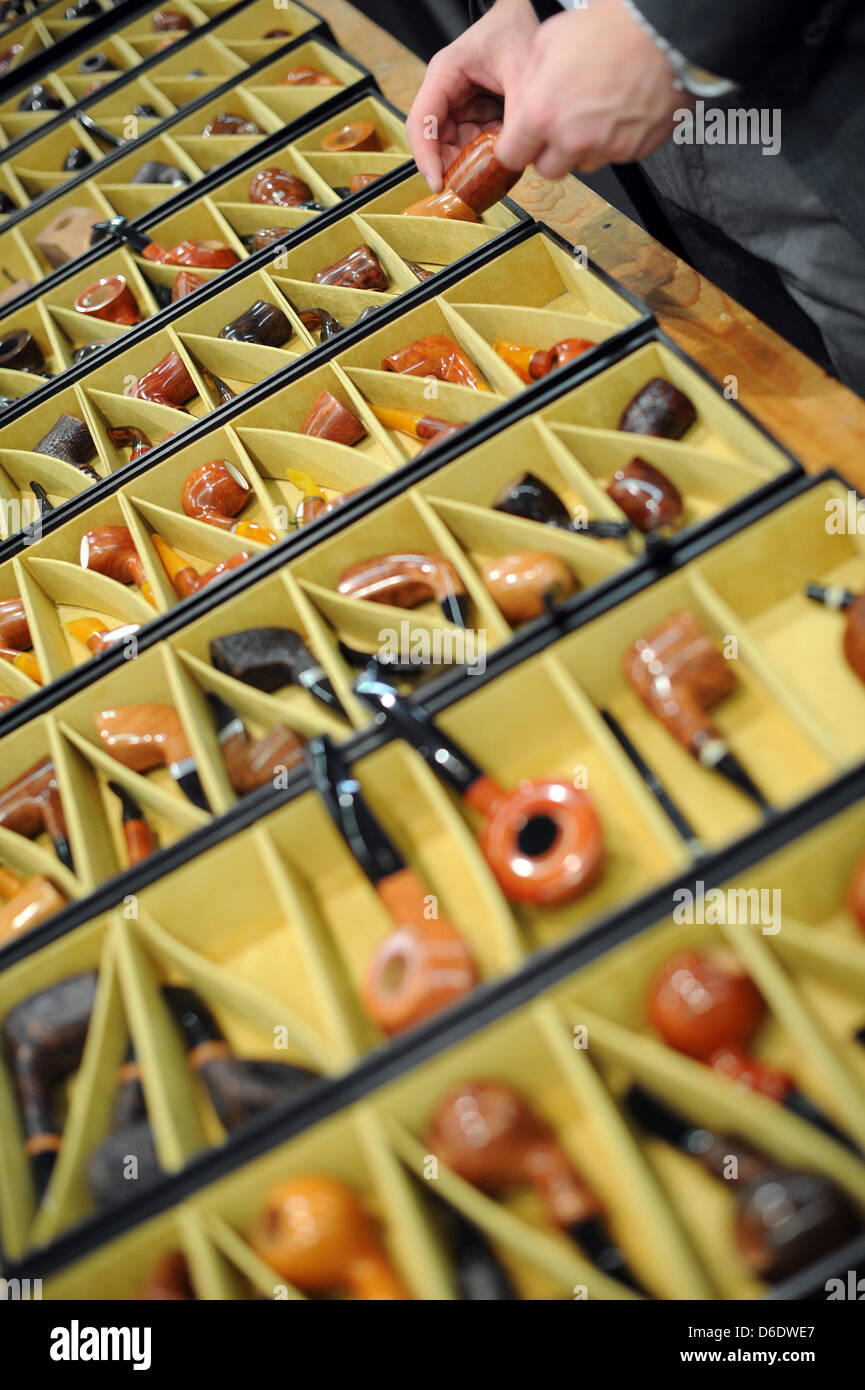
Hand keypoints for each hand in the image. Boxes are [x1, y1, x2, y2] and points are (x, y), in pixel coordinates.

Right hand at [406, 0, 538, 190]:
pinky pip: (475, 143)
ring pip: (457, 147)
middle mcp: (446, 92)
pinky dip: (489, 153)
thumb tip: (512, 157)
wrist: (533, 13)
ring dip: (475, 161)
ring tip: (500, 161)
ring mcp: (460, 104)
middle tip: (476, 185)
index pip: (421, 123)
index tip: (438, 184)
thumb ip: (517, 114)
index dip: (426, 158)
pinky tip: (507, 150)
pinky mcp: (475, 113)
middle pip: (436, 142)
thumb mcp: (522, 71)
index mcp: (445, 75)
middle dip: (454, 166)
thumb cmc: (517, 30)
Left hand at [496, 0, 690, 177]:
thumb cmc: (611, 29)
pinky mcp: (633, 151)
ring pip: (582, 164)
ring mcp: (605, 149)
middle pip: (548, 169)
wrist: (663, 32)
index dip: (515, 147)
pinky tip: (617, 110)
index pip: (511, 156)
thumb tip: (524, 98)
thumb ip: (529, 81)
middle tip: (559, 123)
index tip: (520, 141)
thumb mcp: (548, 40)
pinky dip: (612, 140)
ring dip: (581, 146)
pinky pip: (613, 155)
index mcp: (542, 115)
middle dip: (549, 151)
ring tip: (593, 110)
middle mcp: (572, 140)